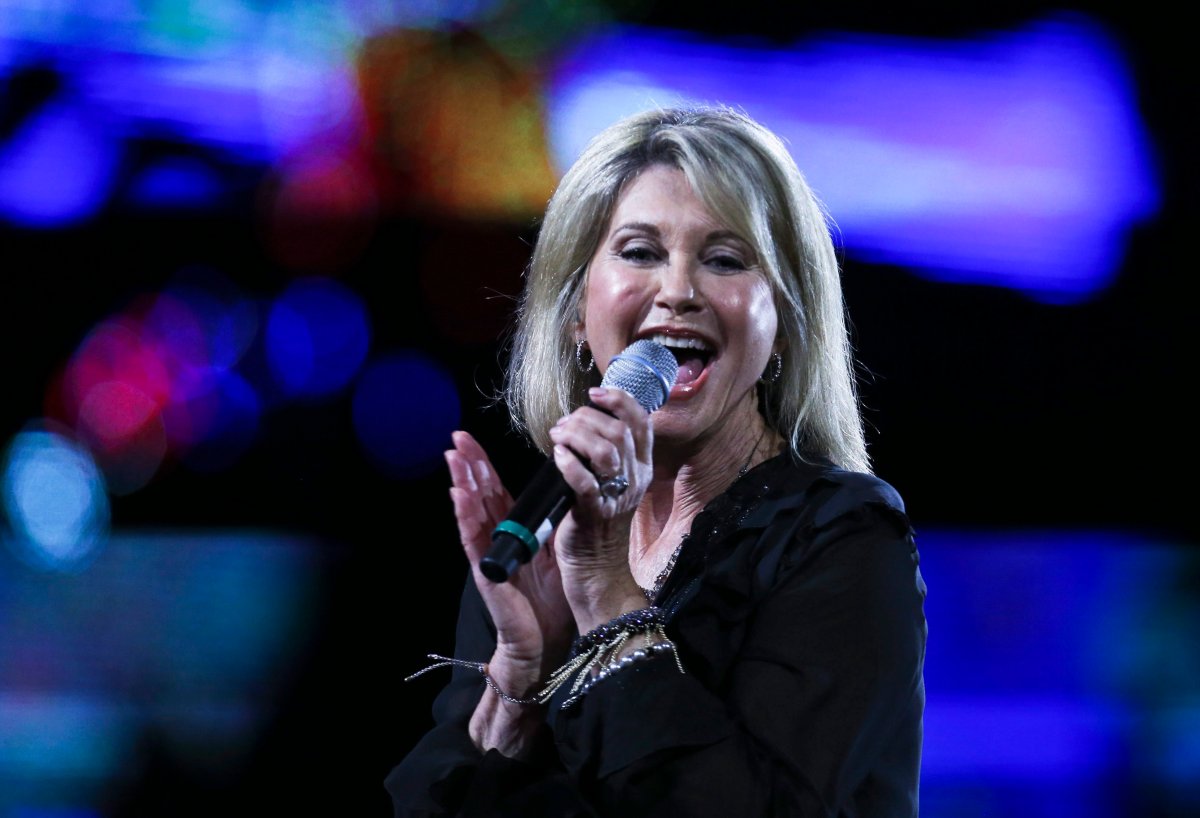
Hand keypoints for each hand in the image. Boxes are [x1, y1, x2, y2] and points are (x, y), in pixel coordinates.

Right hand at [446, 431, 573, 699]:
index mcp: (515, 531)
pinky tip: (458, 496)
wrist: (547, 641)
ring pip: (471, 511)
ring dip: (462, 483)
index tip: (472, 440)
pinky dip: (465, 516)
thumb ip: (549, 524)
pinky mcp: (487, 570)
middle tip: (457, 437)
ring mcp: (489, 553)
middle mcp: (498, 538)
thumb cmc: (552, 600)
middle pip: (479, 494)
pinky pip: (474, 539)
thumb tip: (560, 489)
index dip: (484, 466)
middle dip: (468, 465)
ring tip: (453, 457)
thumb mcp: (556, 552)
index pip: (496, 491)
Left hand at [547, 386, 653, 621]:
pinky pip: (586, 481)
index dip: (619, 400)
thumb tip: (584, 419)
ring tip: (558, 437)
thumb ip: (607, 452)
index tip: (595, 393)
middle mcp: (634, 479)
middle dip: (586, 418)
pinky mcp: (594, 512)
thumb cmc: (597, 519)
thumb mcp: (612, 481)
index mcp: (641, 467)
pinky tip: (558, 455)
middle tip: (563, 426)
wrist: (596, 567)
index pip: (641, 422)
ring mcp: (616, 496)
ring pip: (606, 450)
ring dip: (577, 435)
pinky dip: (570, 463)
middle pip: (619, 432)